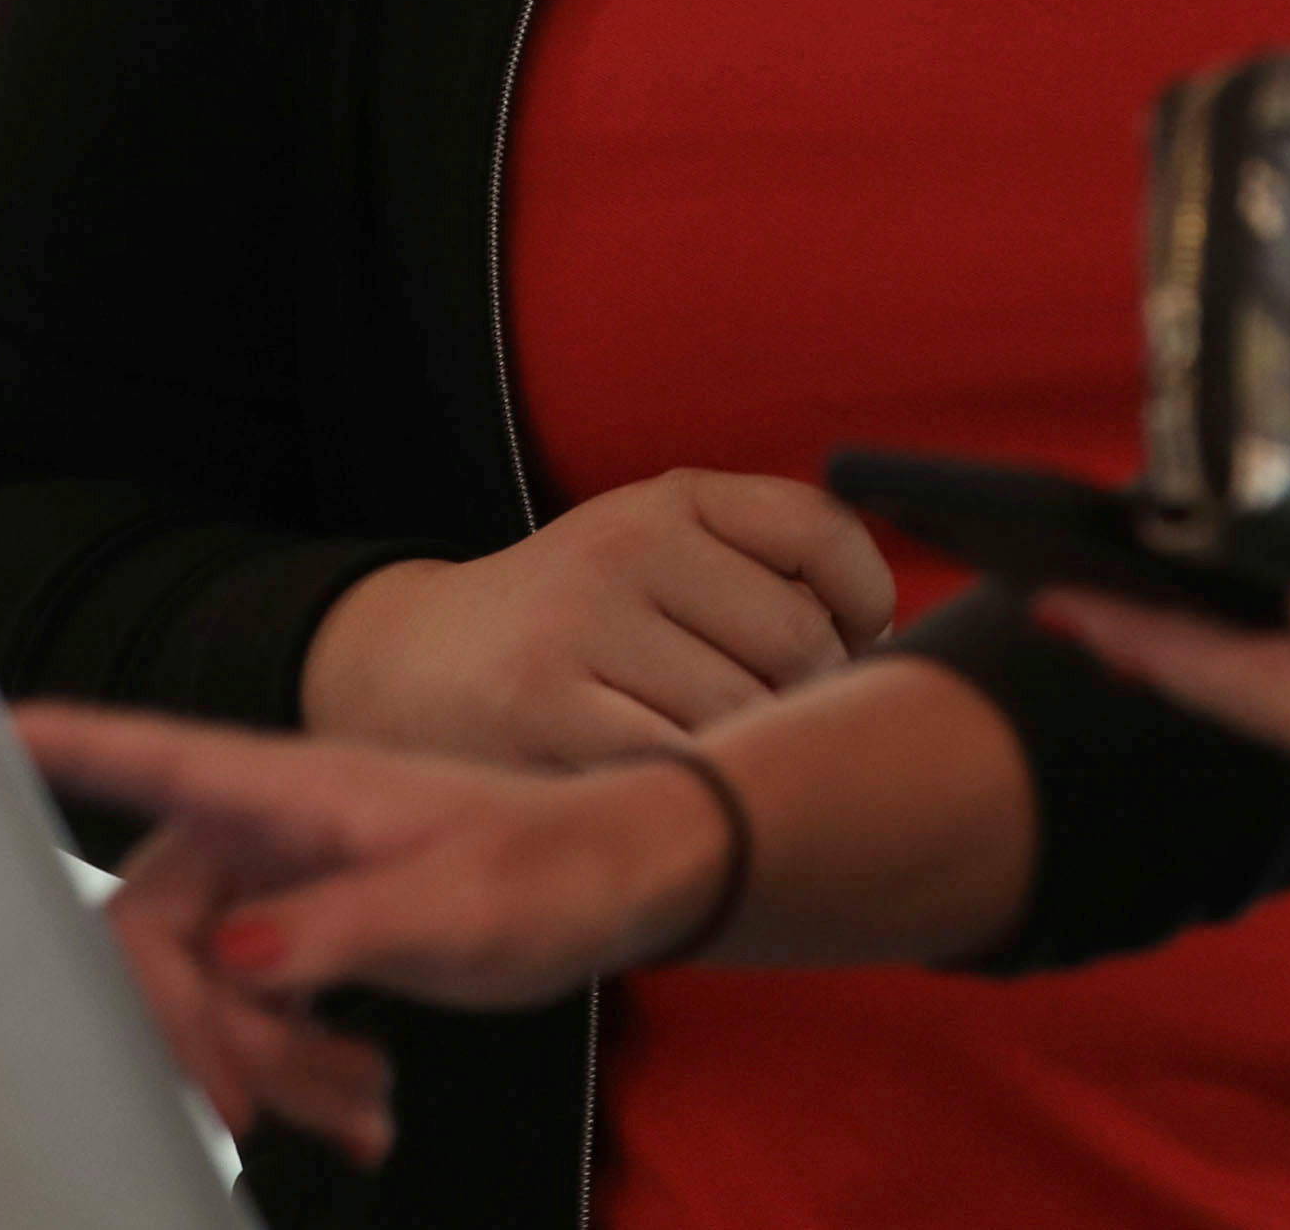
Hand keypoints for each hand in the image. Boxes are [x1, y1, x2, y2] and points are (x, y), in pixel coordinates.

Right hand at [15, 703, 733, 1162]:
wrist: (619, 882)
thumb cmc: (548, 867)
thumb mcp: (451, 905)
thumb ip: (337, 928)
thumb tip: (235, 957)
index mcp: (287, 788)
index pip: (146, 754)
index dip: (56, 746)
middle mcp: (263, 827)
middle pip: (152, 931)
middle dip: (194, 1034)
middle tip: (256, 1114)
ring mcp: (277, 881)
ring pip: (201, 990)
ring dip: (262, 1069)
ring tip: (357, 1111)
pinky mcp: (301, 934)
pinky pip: (251, 1013)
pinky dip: (296, 1075)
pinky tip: (363, 1115)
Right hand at [301, 469, 896, 766]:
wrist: (402, 668)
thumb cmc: (566, 622)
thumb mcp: (652, 550)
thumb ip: (765, 564)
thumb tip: (887, 644)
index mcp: (666, 500)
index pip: (823, 536)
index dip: (866, 601)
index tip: (853, 640)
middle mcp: (623, 548)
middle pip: (797, 641)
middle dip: (807, 696)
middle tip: (769, 716)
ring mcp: (581, 631)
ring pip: (742, 713)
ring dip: (746, 750)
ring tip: (709, 751)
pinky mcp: (545, 715)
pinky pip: (673, 767)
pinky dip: (688, 789)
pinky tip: (666, 786)